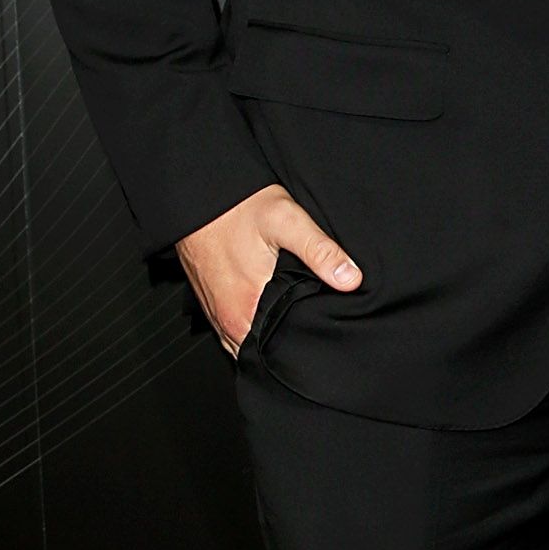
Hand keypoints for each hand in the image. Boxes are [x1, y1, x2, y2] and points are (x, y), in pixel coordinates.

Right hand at [176, 183, 362, 356]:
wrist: (198, 194)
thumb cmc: (236, 207)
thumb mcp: (286, 221)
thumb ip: (319, 251)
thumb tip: (350, 279)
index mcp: (244, 310)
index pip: (277, 355)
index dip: (302, 350)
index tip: (322, 338)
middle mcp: (226, 320)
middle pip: (264, 352)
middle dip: (290, 347)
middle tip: (316, 330)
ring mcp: (216, 313)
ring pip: (248, 343)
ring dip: (270, 337)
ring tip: (296, 323)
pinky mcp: (212, 303)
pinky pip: (236, 329)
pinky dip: (255, 326)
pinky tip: (272, 311)